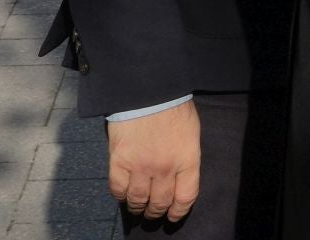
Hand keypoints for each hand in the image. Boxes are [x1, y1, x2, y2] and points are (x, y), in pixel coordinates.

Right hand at [107, 100, 200, 221]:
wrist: (150, 92)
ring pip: (137, 200)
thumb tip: (178, 179)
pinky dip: (120, 196)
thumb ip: (185, 159)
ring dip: (138, 208)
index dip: (178, 212)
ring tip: (138, 208)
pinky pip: (118, 189)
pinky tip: (124, 194)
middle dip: (156, 212)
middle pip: (160, 203)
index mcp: (187, 160)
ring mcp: (141, 166)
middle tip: (153, 214)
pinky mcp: (119, 162)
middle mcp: (165, 168)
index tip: (173, 216)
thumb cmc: (175, 109)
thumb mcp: (191, 135)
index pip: (185, 197)